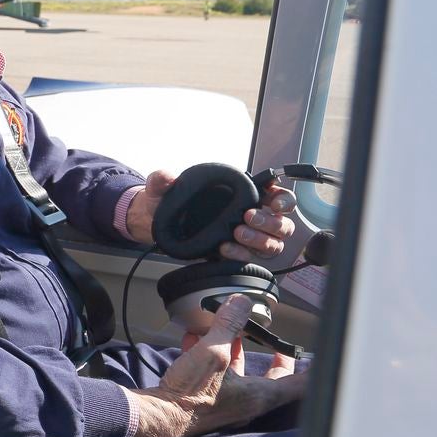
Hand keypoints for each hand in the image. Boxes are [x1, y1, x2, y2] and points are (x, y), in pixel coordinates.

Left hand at [124, 170, 297, 260]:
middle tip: (248, 217)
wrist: (153, 222)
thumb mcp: (162, 186)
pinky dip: (239, 254)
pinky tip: (224, 248)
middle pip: (282, 225)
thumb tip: (167, 178)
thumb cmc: (167, 200)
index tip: (274, 202)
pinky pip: (247, 259)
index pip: (278, 196)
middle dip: (271, 222)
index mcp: (244, 194)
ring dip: (259, 240)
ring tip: (236, 233)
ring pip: (271, 245)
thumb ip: (162, 179)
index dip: (283, 199)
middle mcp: (249, 216)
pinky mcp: (231, 254)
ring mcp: (243, 237)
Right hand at [128, 294, 305, 436]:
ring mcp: (227, 402)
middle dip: (275, 361)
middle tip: (280, 348)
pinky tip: (197, 340)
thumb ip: (229, 325)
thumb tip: (241, 302)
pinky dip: (212, 358)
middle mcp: (246, 401)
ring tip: (232, 333)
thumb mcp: (212, 351)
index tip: (321, 362)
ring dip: (238, 353)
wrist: (159, 416)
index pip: (298, 385)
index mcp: (258, 394)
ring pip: (242, 376)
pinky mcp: (207, 400)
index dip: (312, 373)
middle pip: (271, 381)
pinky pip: (217, 376)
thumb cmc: (189, 393)